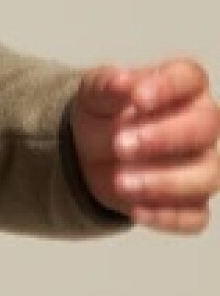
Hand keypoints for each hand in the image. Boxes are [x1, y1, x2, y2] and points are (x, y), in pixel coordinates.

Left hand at [69, 58, 218, 234]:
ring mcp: (201, 165)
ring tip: (121, 182)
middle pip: (206, 127)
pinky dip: (168, 217)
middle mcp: (201, 124)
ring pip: (207, 176)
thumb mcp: (94, 93)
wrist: (88, 152)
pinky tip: (135, 211)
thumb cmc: (104, 114)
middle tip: (120, 145)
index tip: (137, 99)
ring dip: (165, 182)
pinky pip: (195, 216)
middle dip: (165, 137)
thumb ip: (108, 85)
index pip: (190, 78)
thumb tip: (122, 81)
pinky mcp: (191, 202)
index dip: (167, 88)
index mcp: (182, 87)